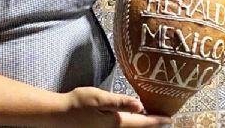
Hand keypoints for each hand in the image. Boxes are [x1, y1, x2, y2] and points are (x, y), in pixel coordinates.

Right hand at [52, 87, 171, 127]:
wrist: (55, 115)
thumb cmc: (77, 104)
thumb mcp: (100, 99)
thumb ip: (120, 103)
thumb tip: (141, 107)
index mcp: (116, 123)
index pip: (142, 123)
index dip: (156, 121)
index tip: (169, 119)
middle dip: (149, 124)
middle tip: (162, 118)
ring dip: (139, 125)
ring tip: (148, 119)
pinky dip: (128, 124)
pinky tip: (127, 119)